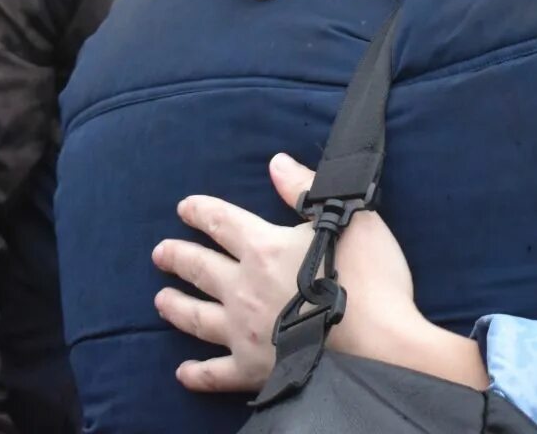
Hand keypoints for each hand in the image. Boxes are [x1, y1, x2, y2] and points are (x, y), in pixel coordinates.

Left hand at [153, 154, 487, 393]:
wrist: (377, 343)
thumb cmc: (369, 278)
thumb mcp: (350, 218)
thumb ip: (306, 190)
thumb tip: (276, 163)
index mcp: (264, 248)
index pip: (223, 222)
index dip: (202, 212)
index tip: (184, 207)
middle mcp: (243, 288)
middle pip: (201, 267)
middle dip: (178, 257)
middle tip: (160, 253)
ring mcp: (244, 331)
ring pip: (198, 317)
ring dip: (176, 306)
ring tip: (160, 301)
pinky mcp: (252, 368)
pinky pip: (216, 372)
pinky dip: (198, 373)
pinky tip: (184, 372)